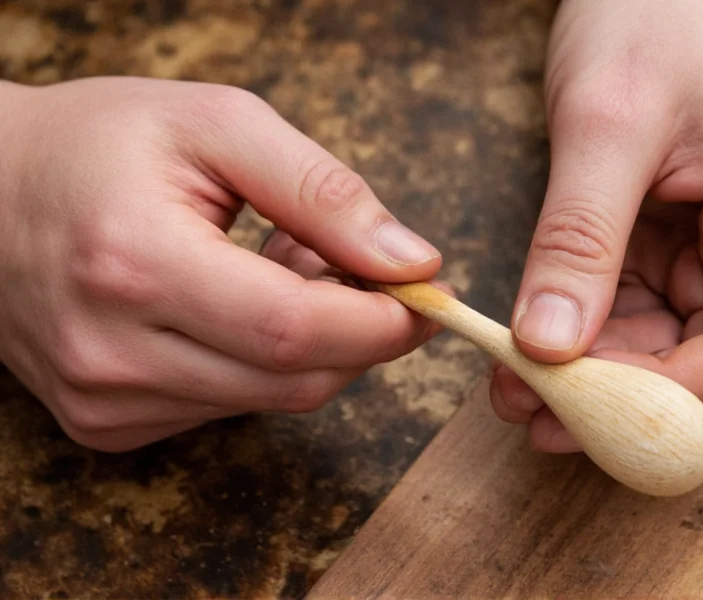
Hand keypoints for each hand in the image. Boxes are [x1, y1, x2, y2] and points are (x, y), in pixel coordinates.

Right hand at [0, 77, 441, 451]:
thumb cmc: (101, 145)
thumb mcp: (219, 127)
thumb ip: (324, 193)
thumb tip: (412, 261)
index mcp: (137, 265)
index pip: (295, 329)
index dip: (380, 322)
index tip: (423, 294)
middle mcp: (112, 353)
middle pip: (295, 379)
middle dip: (357, 333)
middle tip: (355, 267)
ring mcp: (105, 400)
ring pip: (270, 398)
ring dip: (308, 343)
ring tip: (272, 267)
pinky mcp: (108, 423)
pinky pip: (229, 406)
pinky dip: (261, 362)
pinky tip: (234, 306)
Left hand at [491, 0, 702, 451]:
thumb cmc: (658, 17)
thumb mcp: (609, 124)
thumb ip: (580, 237)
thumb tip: (549, 344)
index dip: (676, 397)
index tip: (583, 412)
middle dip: (617, 397)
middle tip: (531, 411)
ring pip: (661, 346)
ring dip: (589, 375)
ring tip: (513, 388)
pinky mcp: (664, 247)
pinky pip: (628, 311)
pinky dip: (580, 336)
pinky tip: (528, 351)